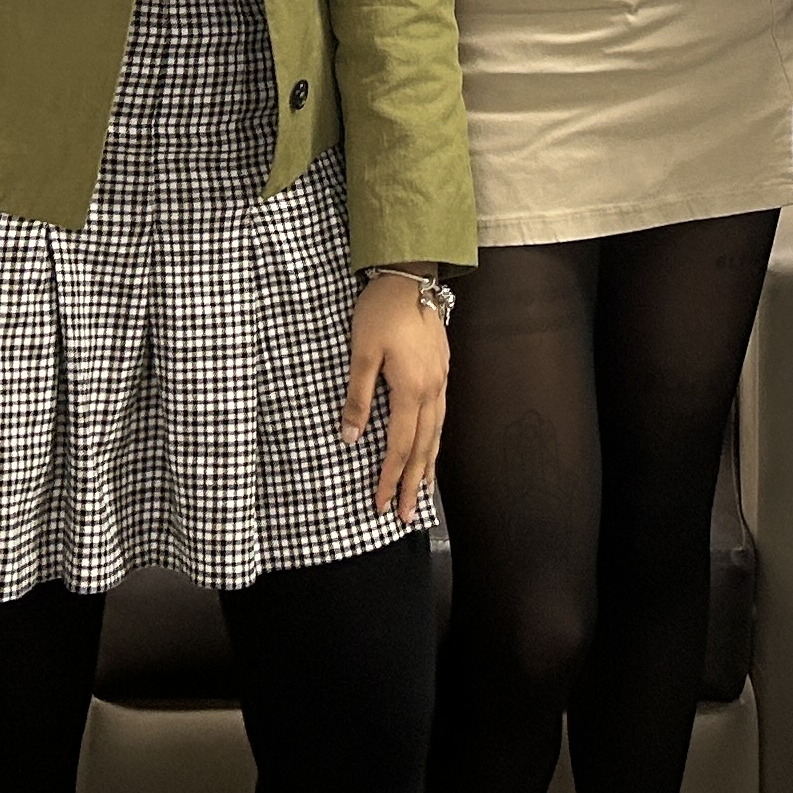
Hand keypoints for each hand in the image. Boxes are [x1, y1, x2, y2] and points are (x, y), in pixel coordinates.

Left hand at [343, 270, 450, 521]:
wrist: (411, 276)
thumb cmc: (381, 311)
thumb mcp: (361, 353)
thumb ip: (357, 398)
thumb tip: (350, 437)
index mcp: (411, 389)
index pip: (399, 446)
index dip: (388, 477)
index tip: (379, 503)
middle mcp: (432, 390)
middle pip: (423, 448)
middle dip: (411, 485)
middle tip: (404, 516)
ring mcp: (441, 380)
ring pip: (437, 435)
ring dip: (427, 467)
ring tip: (421, 494)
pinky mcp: (442, 370)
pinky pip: (441, 417)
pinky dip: (435, 441)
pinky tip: (431, 448)